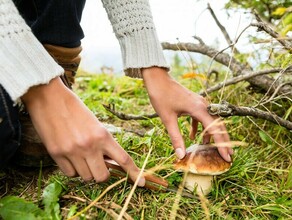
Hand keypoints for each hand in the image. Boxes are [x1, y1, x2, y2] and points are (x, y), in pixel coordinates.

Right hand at [21, 77, 144, 184]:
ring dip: (87, 171)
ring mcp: (72, 151)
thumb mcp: (95, 123)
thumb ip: (103, 143)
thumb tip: (109, 162)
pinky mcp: (57, 154)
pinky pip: (70, 174)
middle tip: (99, 163)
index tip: (142, 182)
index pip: (123, 159)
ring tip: (82, 155)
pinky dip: (73, 170)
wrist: (49, 98)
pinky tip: (70, 157)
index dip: (134, 173)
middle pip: (103, 177)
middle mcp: (89, 146)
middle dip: (103, 173)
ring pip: (86, 177)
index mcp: (103, 135)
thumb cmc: (75, 108)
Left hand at [142, 67, 232, 161]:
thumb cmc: (161, 97)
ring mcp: (200, 103)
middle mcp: (203, 105)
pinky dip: (200, 127)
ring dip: (212, 134)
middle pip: (218, 125)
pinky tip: (192, 136)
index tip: (227, 157)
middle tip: (228, 156)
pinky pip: (202, 117)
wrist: (157, 79)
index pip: (215, 129)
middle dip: (223, 141)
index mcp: (199, 109)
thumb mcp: (167, 119)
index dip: (222, 144)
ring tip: (213, 149)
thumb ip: (175, 138)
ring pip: (211, 121)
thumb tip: (180, 155)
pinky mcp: (194, 103)